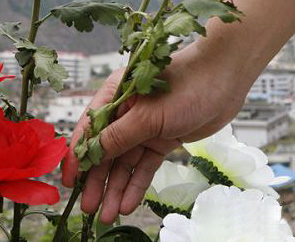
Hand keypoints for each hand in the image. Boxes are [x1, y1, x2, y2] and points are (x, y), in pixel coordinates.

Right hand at [61, 41, 248, 223]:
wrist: (225, 80)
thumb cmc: (186, 84)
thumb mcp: (148, 114)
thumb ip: (120, 136)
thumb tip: (92, 154)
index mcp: (115, 96)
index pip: (89, 130)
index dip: (78, 157)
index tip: (70, 182)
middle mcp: (127, 112)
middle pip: (107, 151)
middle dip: (97, 180)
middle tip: (88, 207)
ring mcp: (145, 127)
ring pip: (125, 162)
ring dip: (116, 188)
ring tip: (107, 214)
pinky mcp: (163, 139)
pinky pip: (146, 165)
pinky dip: (138, 184)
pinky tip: (129, 203)